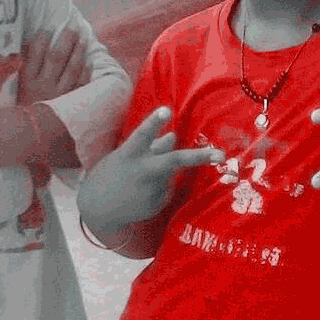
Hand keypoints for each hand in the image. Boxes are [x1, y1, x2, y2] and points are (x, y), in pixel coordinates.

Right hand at [18, 27, 90, 104]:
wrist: (28, 140)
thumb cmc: (21, 111)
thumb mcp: (15, 91)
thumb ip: (21, 68)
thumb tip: (29, 44)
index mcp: (27, 81)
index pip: (36, 53)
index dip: (42, 39)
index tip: (47, 31)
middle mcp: (43, 87)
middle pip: (57, 57)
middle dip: (65, 40)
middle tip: (72, 28)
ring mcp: (59, 96)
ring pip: (72, 69)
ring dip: (78, 52)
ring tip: (82, 40)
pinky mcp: (70, 106)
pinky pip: (81, 86)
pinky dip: (85, 73)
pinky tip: (88, 63)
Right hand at [79, 107, 224, 231]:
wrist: (98, 209)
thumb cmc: (110, 174)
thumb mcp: (125, 156)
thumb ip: (151, 146)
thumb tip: (174, 136)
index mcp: (129, 155)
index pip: (143, 135)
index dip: (154, 122)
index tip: (166, 110)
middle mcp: (142, 172)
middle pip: (174, 160)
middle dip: (199, 157)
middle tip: (221, 155)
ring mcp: (151, 190)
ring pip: (170, 173)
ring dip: (162, 172)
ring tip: (139, 181)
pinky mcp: (156, 204)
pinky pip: (165, 189)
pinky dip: (158, 187)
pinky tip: (140, 193)